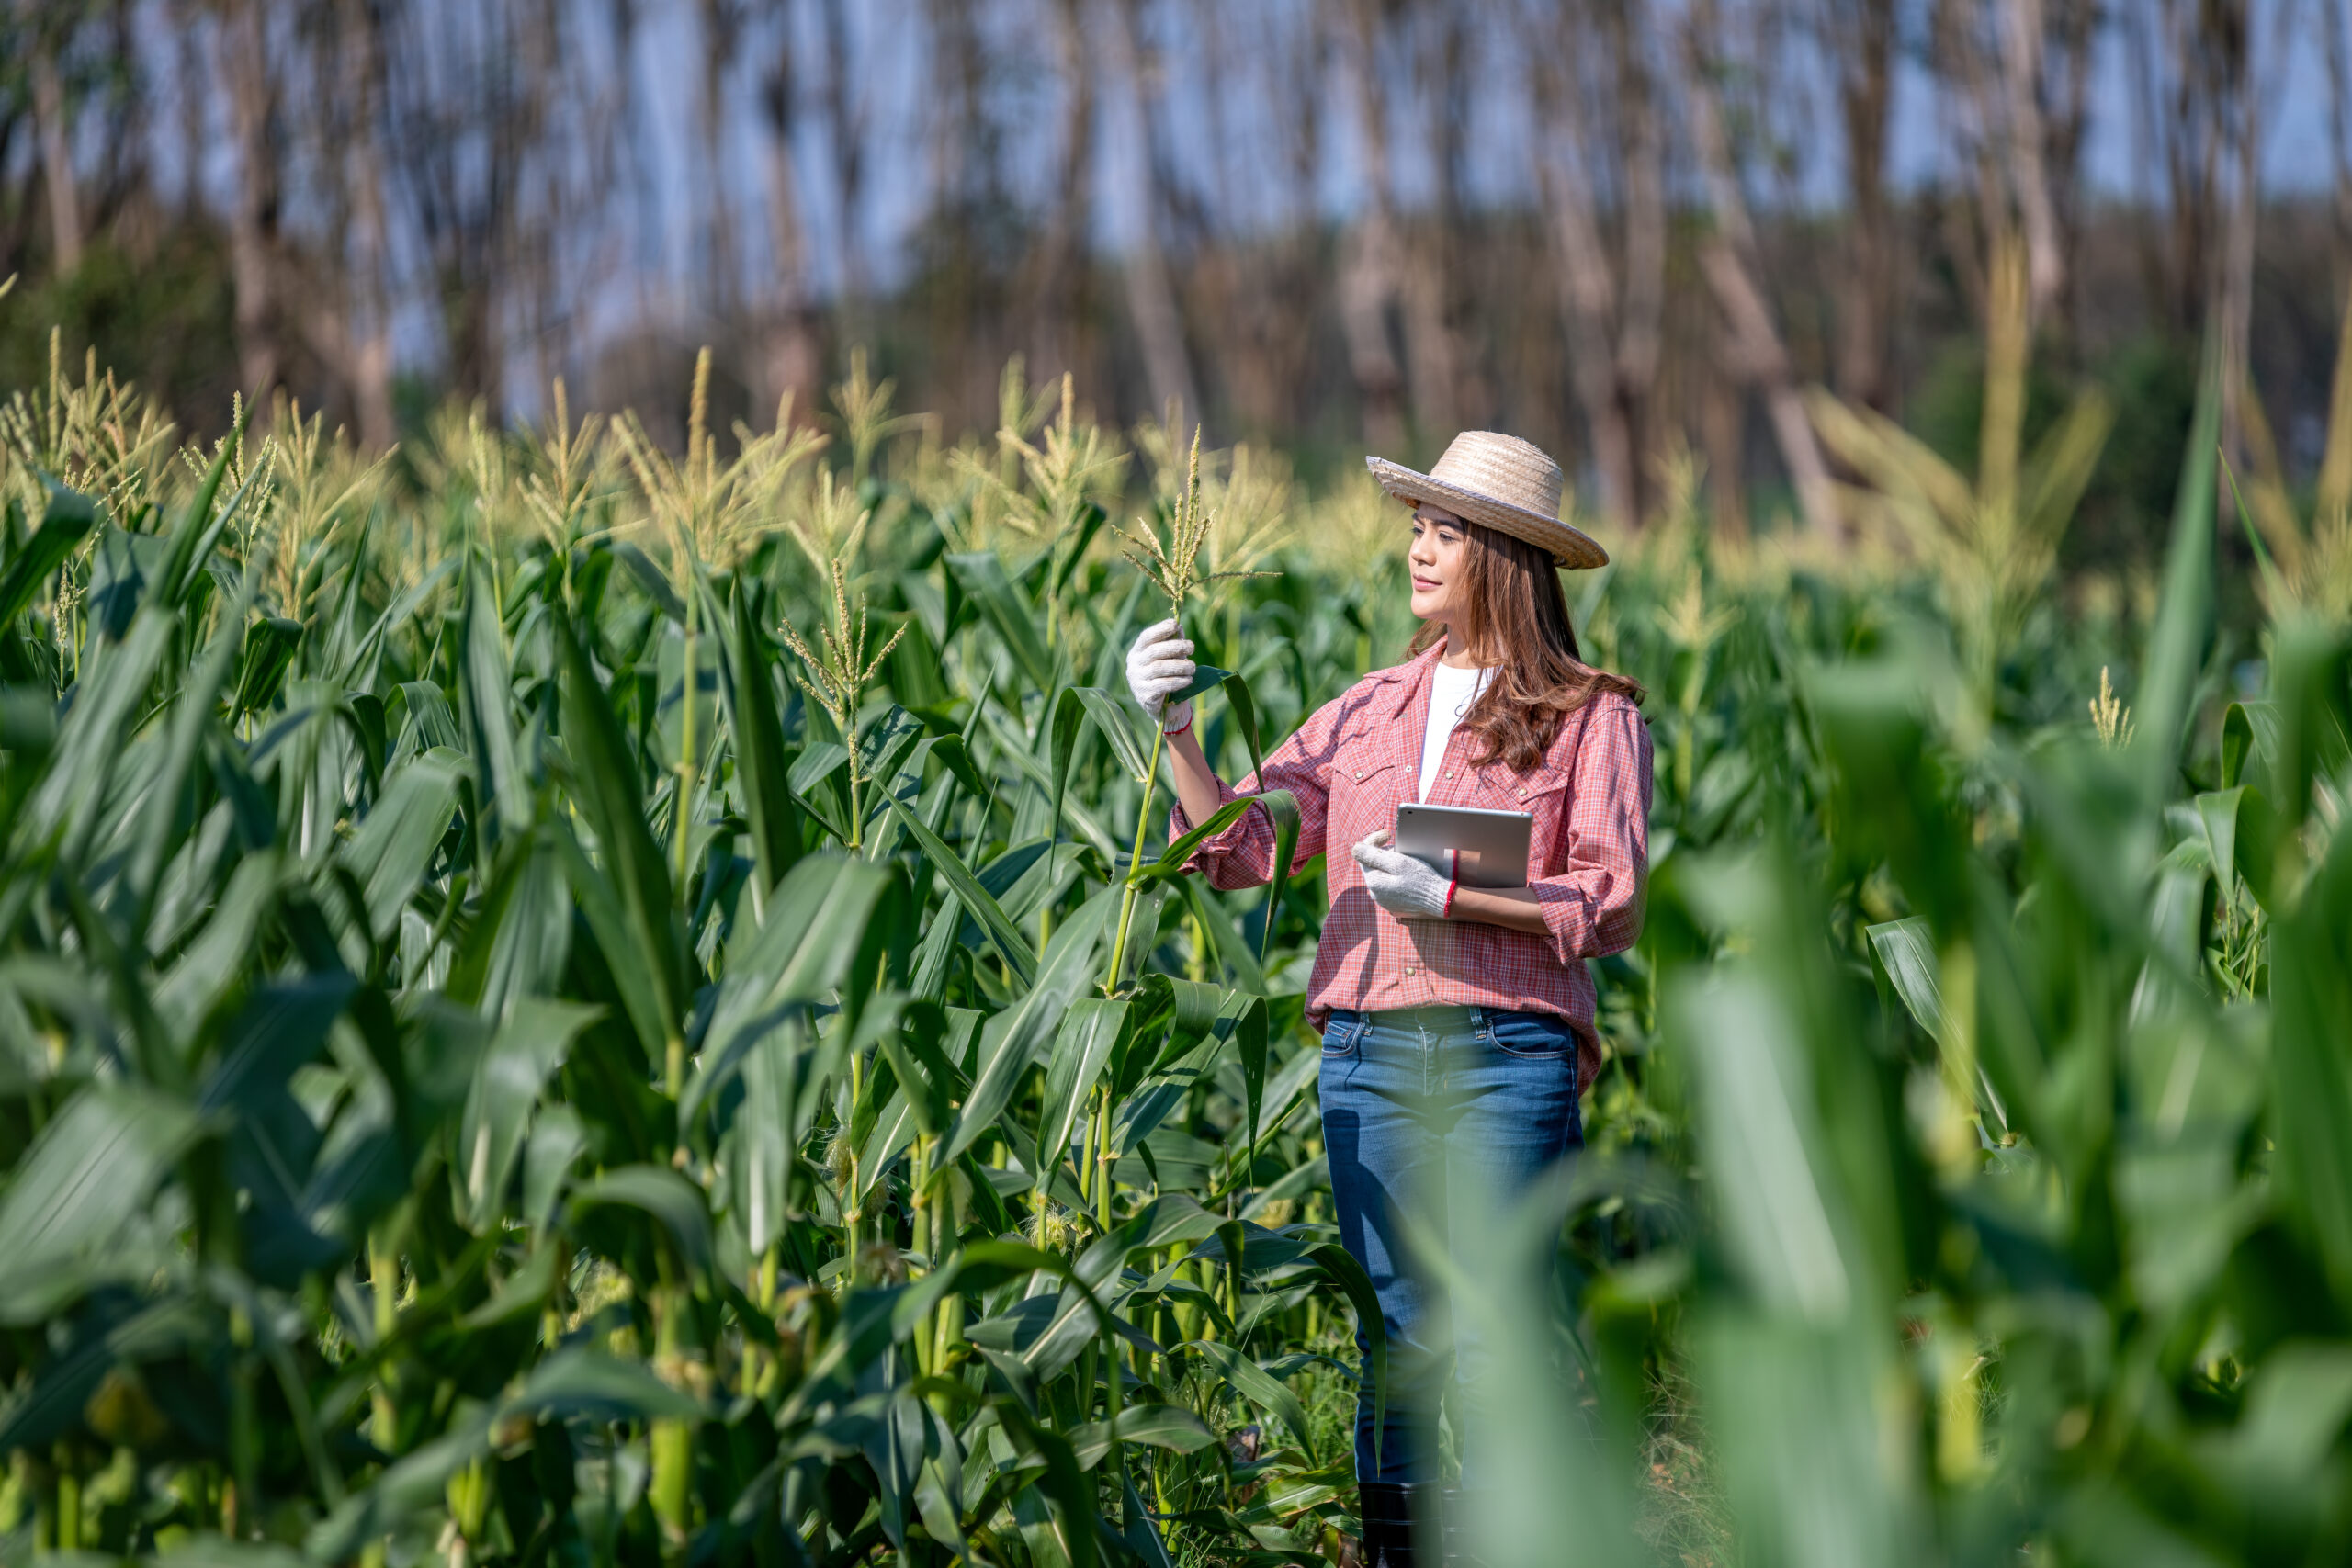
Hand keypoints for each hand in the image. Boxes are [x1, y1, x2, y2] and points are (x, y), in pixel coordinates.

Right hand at [1125, 617, 1196, 733]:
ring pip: (1159, 668)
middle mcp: (1134, 665)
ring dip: (1179, 665)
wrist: (1162, 707)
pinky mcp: (1145, 696)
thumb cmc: (1166, 676)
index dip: (1160, 630)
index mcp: (1137, 652)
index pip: (1146, 637)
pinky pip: (1163, 685)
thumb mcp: (1169, 658)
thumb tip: (1179, 627)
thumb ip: (1172, 644)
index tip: (1175, 625)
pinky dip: (1178, 681)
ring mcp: (1137, 681)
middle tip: (1191, 647)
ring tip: (1193, 667)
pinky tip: (1189, 680)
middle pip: (1154, 651)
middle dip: (1175, 647)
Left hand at [1352, 830, 1454, 920]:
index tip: (1388, 834)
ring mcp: (1383, 900)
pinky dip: (1395, 876)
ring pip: (1381, 874)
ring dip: (1389, 864)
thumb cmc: (1420, 879)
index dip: (1374, 840)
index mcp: (1373, 881)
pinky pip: (1389, 885)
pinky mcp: (1392, 904)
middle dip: (1383, 853)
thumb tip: (1355, 849)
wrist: (1439, 899)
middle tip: (1401, 848)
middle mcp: (1374, 893)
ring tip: (1405, 859)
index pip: (1363, 854)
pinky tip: (1407, 873)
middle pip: (1373, 865)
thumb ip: (1374, 856)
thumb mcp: (1398, 862)